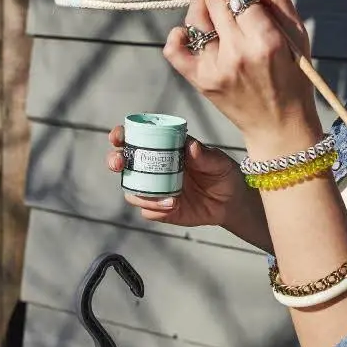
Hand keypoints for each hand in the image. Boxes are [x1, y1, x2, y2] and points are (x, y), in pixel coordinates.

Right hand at [106, 125, 270, 248]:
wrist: (232, 203)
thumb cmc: (224, 174)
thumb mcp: (219, 162)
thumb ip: (205, 156)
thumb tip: (191, 147)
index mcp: (166, 149)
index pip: (138, 138)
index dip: (122, 135)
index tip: (118, 137)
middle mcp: (156, 168)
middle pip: (124, 162)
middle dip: (115, 160)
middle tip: (118, 164)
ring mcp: (156, 189)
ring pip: (132, 190)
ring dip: (141, 193)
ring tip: (167, 197)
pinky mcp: (161, 210)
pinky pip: (147, 211)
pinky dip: (155, 209)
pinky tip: (172, 206)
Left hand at [162, 0, 320, 155]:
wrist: (279, 125)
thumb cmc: (294, 75)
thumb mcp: (298, 34)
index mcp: (266, 41)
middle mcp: (238, 54)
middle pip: (214, 0)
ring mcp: (215, 69)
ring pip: (195, 19)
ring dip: (202, 4)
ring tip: (216, 9)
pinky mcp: (199, 82)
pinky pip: (175, 50)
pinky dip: (178, 35)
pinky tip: (189, 31)